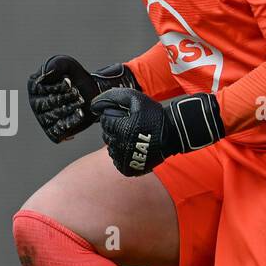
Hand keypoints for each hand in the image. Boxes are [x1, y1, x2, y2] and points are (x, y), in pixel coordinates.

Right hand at [27, 55, 139, 142]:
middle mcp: (35, 103)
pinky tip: (80, 114)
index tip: (70, 82)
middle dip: (64, 98)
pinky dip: (70, 122)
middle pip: (46, 104)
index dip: (57, 87)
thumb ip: (56, 64)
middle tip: (78, 93)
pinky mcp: (52, 131)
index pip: (40, 89)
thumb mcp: (67, 64)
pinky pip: (57, 131)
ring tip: (81, 102)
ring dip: (69, 109)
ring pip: (52, 117)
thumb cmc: (76, 77)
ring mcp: (42, 119)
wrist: (90, 93)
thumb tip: (45, 74)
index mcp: (34, 85)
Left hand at [90, 87, 224, 175]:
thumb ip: (113, 97)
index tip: (125, 117)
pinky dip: (122, 155)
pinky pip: (117, 161)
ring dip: (118, 142)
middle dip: (114, 129)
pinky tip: (132, 147)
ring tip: (132, 137)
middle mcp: (119, 145)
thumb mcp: (135, 98)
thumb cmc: (154, 116)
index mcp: (120, 128)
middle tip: (129, 126)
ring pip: (111, 149)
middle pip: (106, 135)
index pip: (104, 122)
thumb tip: (94, 104)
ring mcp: (123, 158)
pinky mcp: (128, 168)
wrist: (171, 134)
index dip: (114, 117)